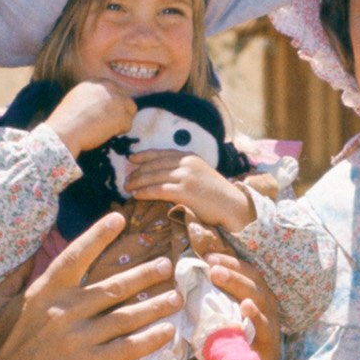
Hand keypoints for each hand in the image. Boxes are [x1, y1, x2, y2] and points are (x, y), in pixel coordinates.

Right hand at [0, 212, 176, 359]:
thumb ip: (13, 277)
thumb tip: (27, 253)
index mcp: (45, 291)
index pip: (76, 255)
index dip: (98, 235)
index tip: (119, 219)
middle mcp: (65, 310)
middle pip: (113, 286)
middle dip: (144, 274)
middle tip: (166, 265)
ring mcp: (78, 337)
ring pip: (126, 316)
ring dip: (155, 306)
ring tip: (176, 297)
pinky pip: (126, 348)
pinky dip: (149, 339)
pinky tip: (167, 332)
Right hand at [48, 79, 136, 153]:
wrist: (64, 131)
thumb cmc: (66, 120)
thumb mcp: (77, 98)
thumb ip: (92, 96)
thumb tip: (103, 104)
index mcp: (96, 82)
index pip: (115, 90)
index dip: (112, 104)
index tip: (105, 114)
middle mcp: (108, 87)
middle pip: (126, 99)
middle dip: (120, 112)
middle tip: (108, 123)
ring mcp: (117, 100)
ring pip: (130, 110)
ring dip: (122, 120)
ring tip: (107, 129)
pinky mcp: (121, 115)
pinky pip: (128, 125)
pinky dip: (119, 131)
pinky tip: (106, 133)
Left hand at [121, 150, 257, 231]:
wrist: (233, 206)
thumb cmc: (217, 195)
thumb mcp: (201, 174)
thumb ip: (185, 171)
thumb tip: (164, 174)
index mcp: (190, 157)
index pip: (161, 153)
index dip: (144, 155)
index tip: (132, 159)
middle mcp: (187, 163)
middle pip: (154, 165)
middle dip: (137, 172)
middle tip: (126, 179)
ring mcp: (186, 177)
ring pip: (154, 177)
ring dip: (137, 182)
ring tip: (128, 188)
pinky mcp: (185, 191)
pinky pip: (158, 190)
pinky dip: (145, 192)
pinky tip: (136, 195)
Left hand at [205, 253, 279, 359]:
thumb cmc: (228, 347)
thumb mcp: (216, 318)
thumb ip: (208, 295)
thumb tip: (193, 271)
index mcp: (253, 295)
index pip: (244, 270)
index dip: (228, 259)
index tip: (207, 253)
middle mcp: (264, 306)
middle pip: (252, 279)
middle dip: (231, 267)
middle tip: (209, 262)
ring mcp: (269, 324)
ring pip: (259, 297)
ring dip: (238, 284)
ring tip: (218, 275)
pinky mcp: (270, 344)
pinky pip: (265, 327)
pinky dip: (256, 316)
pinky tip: (246, 307)